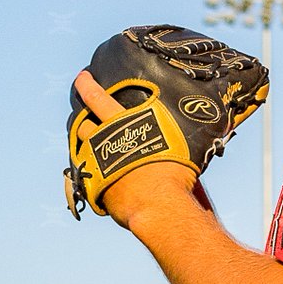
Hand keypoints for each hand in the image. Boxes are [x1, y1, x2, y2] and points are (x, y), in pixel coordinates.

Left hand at [72, 71, 195, 225]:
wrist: (160, 205)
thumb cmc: (176, 173)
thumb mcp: (178, 144)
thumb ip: (171, 133)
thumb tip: (201, 124)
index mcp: (125, 123)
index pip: (98, 98)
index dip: (87, 85)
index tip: (82, 77)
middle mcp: (106, 139)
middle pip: (83, 122)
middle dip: (81, 117)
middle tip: (81, 112)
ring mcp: (97, 162)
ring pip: (81, 147)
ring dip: (84, 144)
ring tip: (90, 144)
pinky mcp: (95, 185)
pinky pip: (88, 176)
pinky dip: (91, 173)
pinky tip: (98, 176)